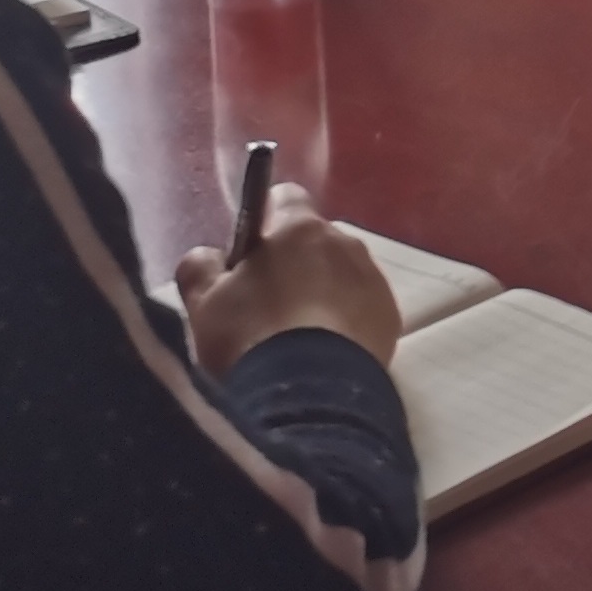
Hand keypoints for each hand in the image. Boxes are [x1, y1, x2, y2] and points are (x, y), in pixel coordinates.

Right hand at [176, 184, 401, 374]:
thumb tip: (208, 256)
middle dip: (293, 262)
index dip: (265, 219)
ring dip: (322, 291)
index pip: (284, 198)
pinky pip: (363, 307)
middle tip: (266, 303)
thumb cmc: (250, 337)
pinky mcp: (390, 317)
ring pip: (342, 273)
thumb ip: (201, 268)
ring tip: (296, 334)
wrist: (307, 392)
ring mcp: (373, 279)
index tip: (250, 251)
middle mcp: (345, 244)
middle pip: (315, 240)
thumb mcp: (204, 303)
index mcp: (299, 229)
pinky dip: (345, 320)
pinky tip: (323, 350)